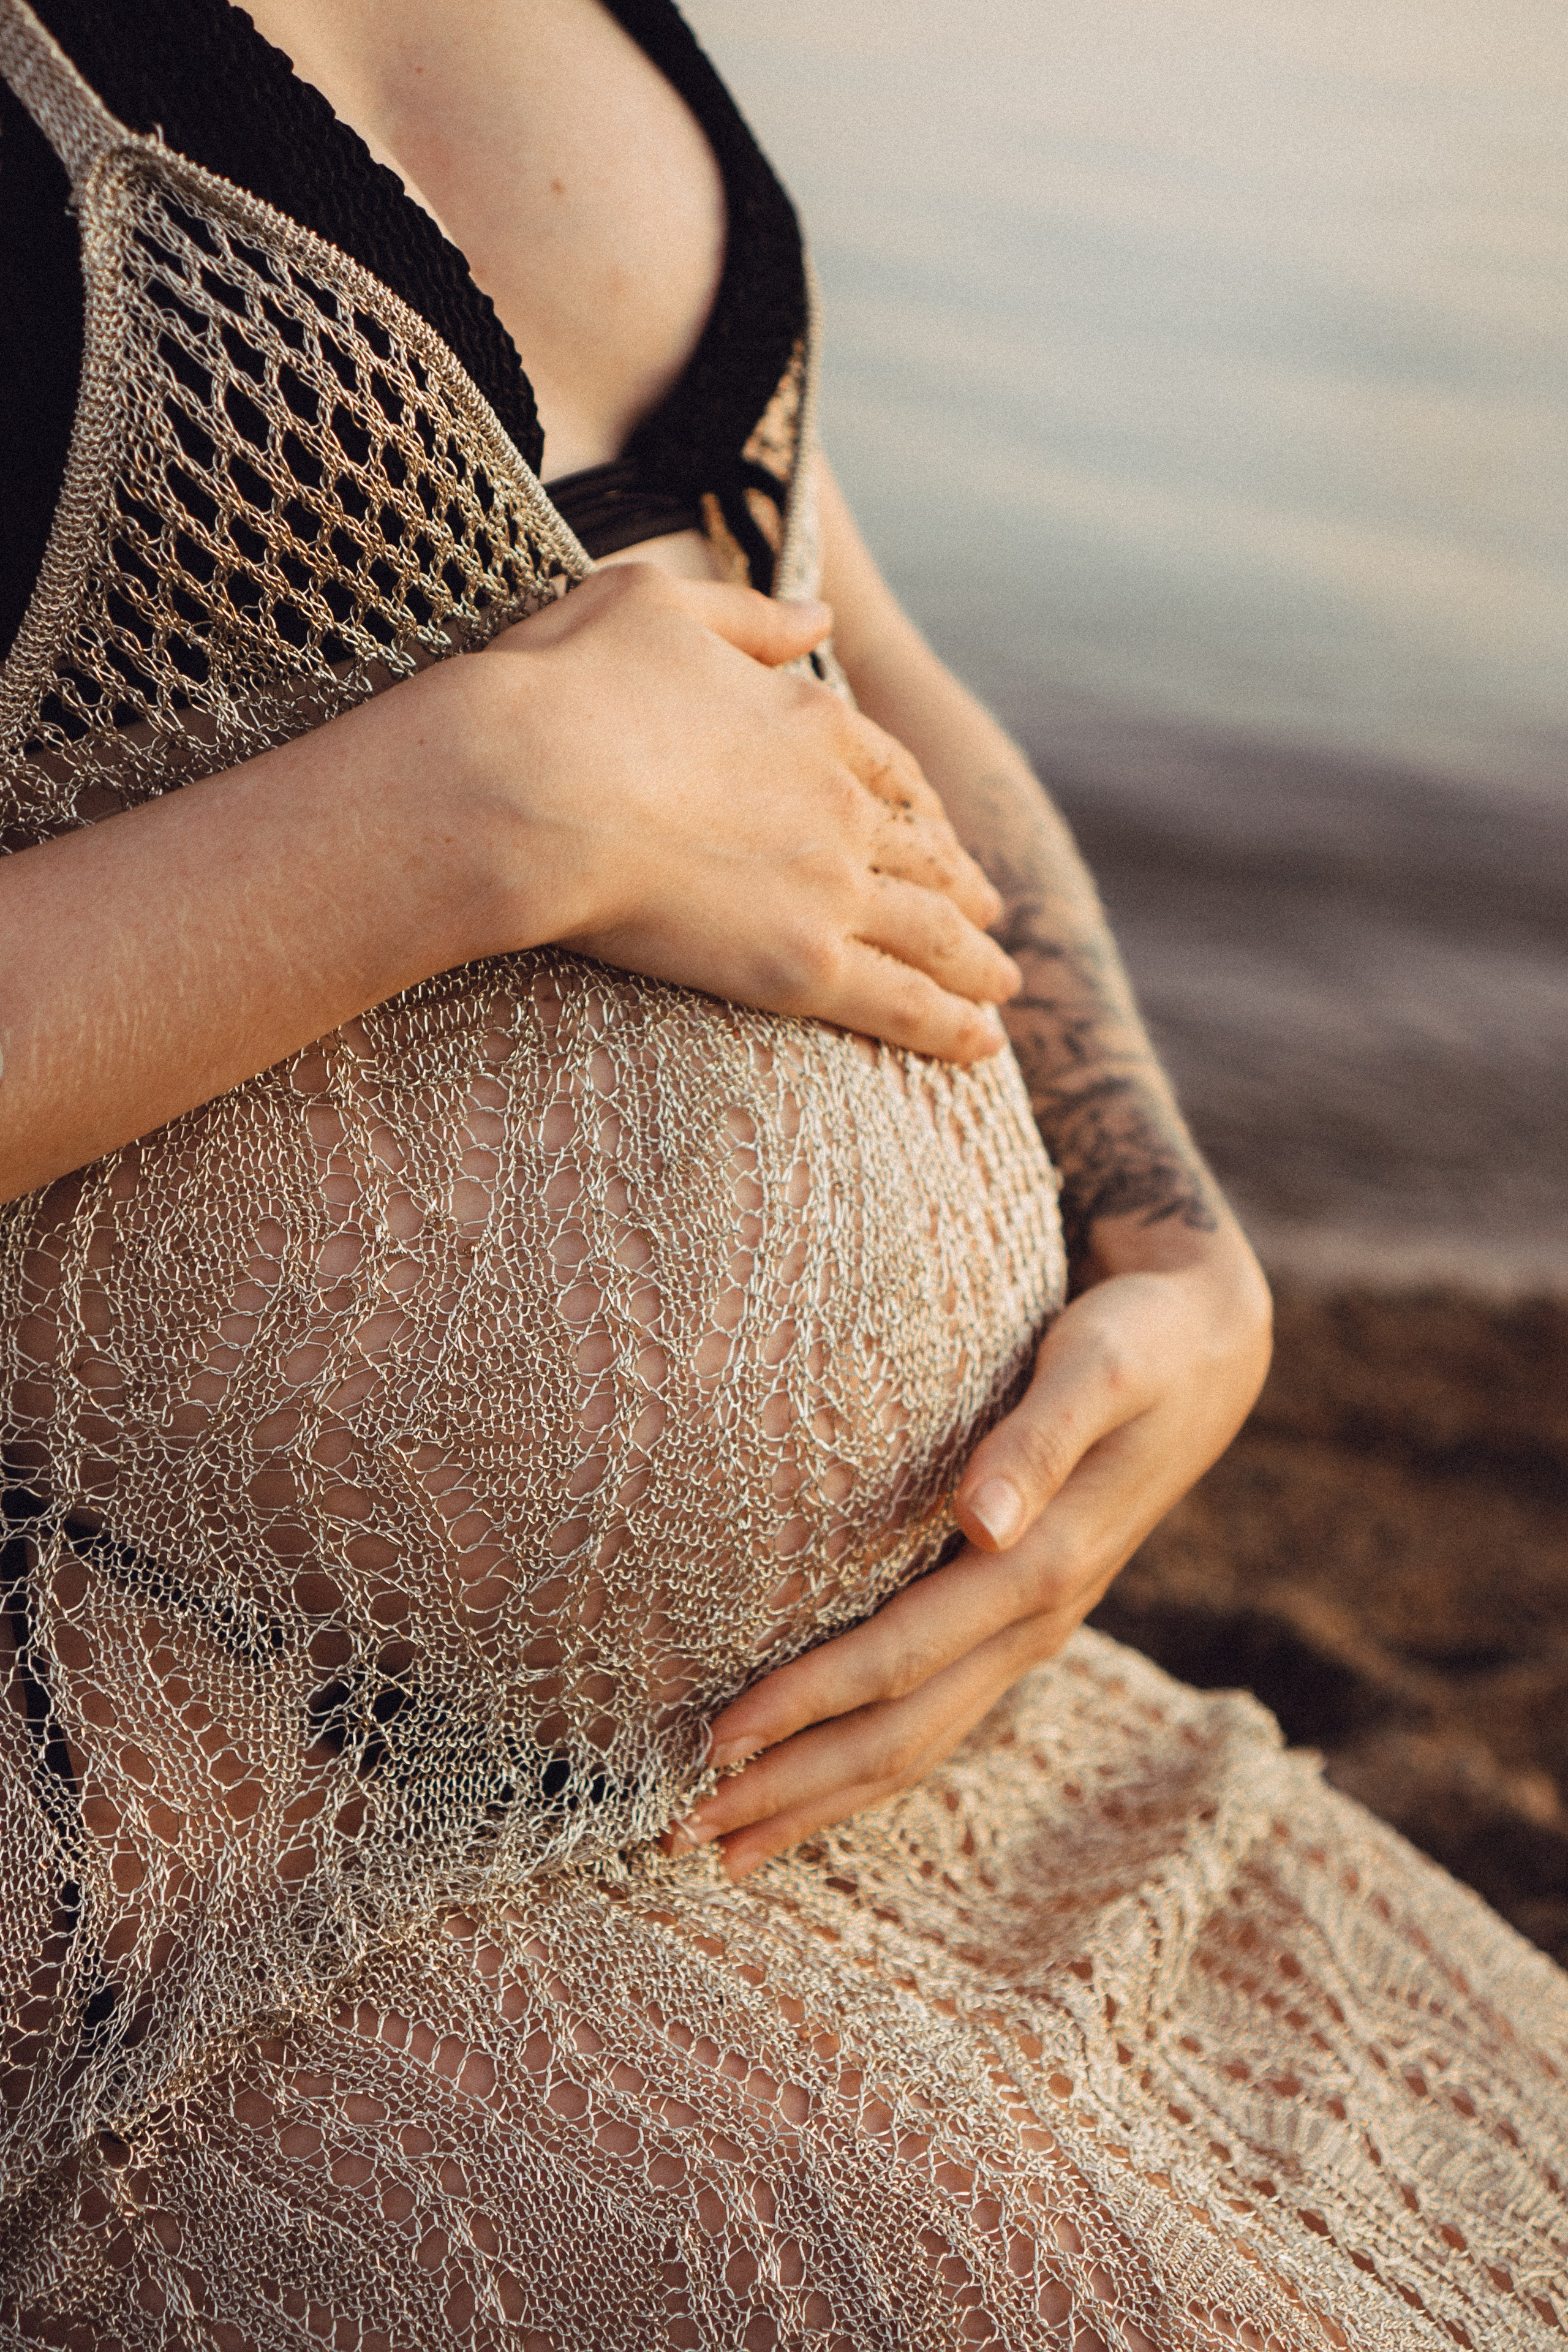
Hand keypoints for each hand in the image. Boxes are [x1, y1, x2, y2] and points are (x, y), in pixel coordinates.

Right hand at [447, 563, 1019, 1061]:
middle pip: (924, 855)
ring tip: (1001, 988)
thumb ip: (749, 619)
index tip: (937, 832)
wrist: (526, 783)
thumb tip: (820, 621)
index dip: (919, 808)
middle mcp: (840, 804)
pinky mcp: (806, 964)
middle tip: (990, 914)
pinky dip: (951, 1026)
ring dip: (975, 963)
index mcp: (810, 721)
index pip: (889, 772)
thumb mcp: (656, 606)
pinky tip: (984, 1044)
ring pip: (932, 933)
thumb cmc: (562, 689)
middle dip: (963, 887)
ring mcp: (832, 887)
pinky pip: (902, 1003)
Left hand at [664, 1217, 1270, 1879]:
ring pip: (917, 1741)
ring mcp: (1029, 1630)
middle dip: (794, 1788)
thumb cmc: (1139, 1341)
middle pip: (900, 1734)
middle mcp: (1035, 1618)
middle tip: (682, 1834)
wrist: (1211, 1351)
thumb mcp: (1099, 1366)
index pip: (900, 1659)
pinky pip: (935, 1712)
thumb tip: (986, 1518)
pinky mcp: (1020, 1618)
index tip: (717, 1741)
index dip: (808, 1704)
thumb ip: (1041, 1437)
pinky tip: (808, 1781)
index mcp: (1044, 1568)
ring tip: (725, 1842)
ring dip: (821, 1797)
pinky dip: (864, 1761)